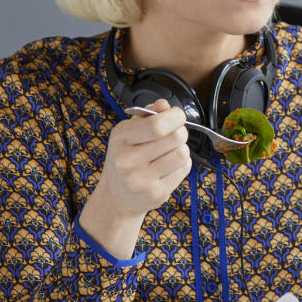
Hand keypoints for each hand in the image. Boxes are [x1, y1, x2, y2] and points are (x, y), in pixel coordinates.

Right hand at [79, 99, 190, 258]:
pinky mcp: (157, 193)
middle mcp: (128, 160)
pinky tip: (167, 167)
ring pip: (182, 153)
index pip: (157, 125)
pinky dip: (181, 164)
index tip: (177, 116)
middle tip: (174, 135)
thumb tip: (164, 105)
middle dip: (181, 132)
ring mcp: (142, 180)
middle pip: (176, 137)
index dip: (175, 117)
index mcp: (120, 138)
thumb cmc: (126, 157)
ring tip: (169, 152)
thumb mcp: (128, 132)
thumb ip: (147, 115)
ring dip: (181, 149)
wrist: (117, 196)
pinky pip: (184, 169)